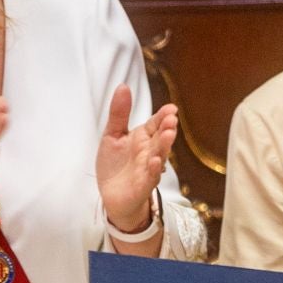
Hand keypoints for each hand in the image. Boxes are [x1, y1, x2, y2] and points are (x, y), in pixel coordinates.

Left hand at [97, 85, 177, 230]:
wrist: (111, 195)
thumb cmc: (115, 165)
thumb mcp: (112, 135)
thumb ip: (119, 113)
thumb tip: (123, 86)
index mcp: (143, 138)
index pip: (155, 124)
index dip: (163, 116)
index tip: (171, 108)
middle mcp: (149, 152)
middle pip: (160, 138)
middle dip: (167, 129)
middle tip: (171, 119)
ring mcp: (148, 169)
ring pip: (159, 156)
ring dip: (164, 146)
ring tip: (168, 135)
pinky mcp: (143, 185)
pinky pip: (150, 177)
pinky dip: (154, 170)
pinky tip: (155, 161)